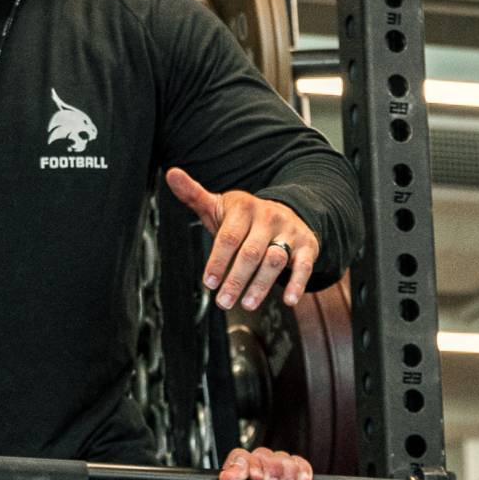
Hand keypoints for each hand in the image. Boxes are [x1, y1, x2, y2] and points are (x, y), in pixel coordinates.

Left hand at [164, 169, 318, 311]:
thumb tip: (171, 174)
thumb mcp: (219, 206)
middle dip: (236, 279)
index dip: (218, 261)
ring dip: (261, 285)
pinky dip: (298, 283)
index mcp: (244, 208)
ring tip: (247, 305)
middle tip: (223, 301)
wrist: (286, 211)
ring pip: (275, 260)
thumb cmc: (244, 217)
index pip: (228, 237)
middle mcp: (268, 218)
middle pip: (250, 252)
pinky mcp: (307, 246)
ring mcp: (289, 232)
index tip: (209, 283)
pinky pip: (304, 265)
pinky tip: (289, 300)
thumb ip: (194, 195)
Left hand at [216, 442, 325, 479]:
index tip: (256, 478)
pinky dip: (301, 472)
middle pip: (263, 454)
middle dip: (271, 472)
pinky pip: (298, 461)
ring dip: (287, 475)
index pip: (241, 456)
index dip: (250, 463)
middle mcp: (258, 479)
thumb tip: (237, 463)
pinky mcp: (297, 476)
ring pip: (282, 457)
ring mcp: (278, 477)